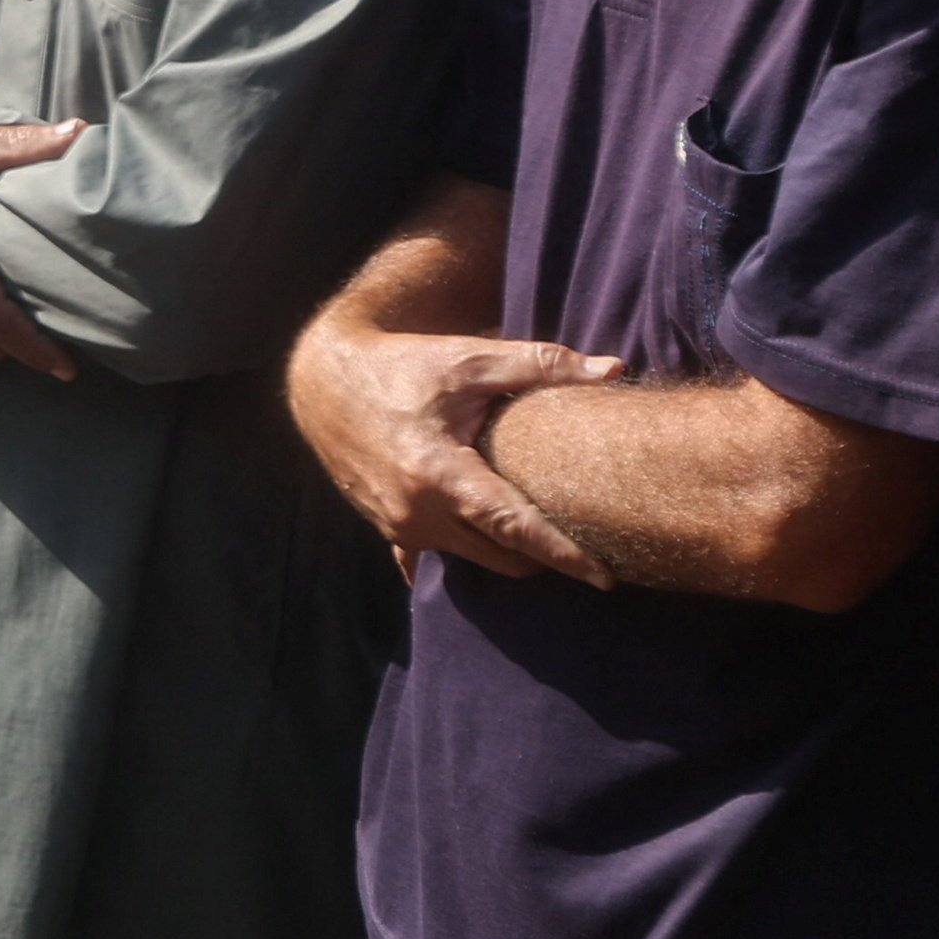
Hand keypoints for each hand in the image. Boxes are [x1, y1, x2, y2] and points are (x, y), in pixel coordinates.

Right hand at [288, 320, 628, 583]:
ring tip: (530, 521)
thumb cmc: (401, 364)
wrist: (324, 379)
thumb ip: (543, 365)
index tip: (605, 579)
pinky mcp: (385, 525)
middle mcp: (417, 511)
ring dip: (502, 547)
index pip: (515, 529)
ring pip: (470, 558)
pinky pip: (426, 558)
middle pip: (501, 558)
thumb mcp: (471, 359)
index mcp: (440, 475)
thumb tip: (614, 369)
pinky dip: (456, 551)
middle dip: (543, 556)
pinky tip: (470, 544)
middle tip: (577, 534)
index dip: (564, 556)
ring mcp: (398, 525)